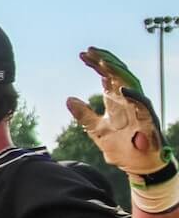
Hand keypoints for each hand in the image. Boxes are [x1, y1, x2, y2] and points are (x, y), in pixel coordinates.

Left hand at [68, 47, 171, 178]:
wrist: (137, 166)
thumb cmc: (121, 147)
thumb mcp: (96, 130)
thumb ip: (84, 115)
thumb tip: (69, 99)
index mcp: (116, 101)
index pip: (107, 76)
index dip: (97, 64)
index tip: (83, 55)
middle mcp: (128, 100)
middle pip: (117, 74)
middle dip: (104, 61)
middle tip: (89, 51)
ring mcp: (139, 108)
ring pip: (130, 82)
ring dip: (117, 71)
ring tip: (101, 61)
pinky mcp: (148, 119)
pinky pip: (142, 103)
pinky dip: (132, 94)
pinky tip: (119, 87)